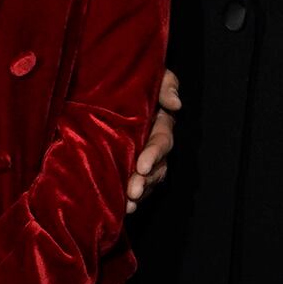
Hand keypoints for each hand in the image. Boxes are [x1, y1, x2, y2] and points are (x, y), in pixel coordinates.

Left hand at [126, 68, 180, 212]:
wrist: (106, 85)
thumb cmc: (132, 78)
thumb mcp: (151, 74)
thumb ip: (166, 83)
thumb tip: (176, 104)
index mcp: (160, 121)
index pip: (163, 139)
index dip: (154, 153)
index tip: (142, 165)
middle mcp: (154, 142)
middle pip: (157, 166)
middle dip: (146, 180)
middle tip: (133, 191)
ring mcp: (142, 157)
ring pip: (148, 179)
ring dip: (140, 192)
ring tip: (128, 205)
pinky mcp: (128, 167)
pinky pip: (136, 185)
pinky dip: (131, 198)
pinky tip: (124, 209)